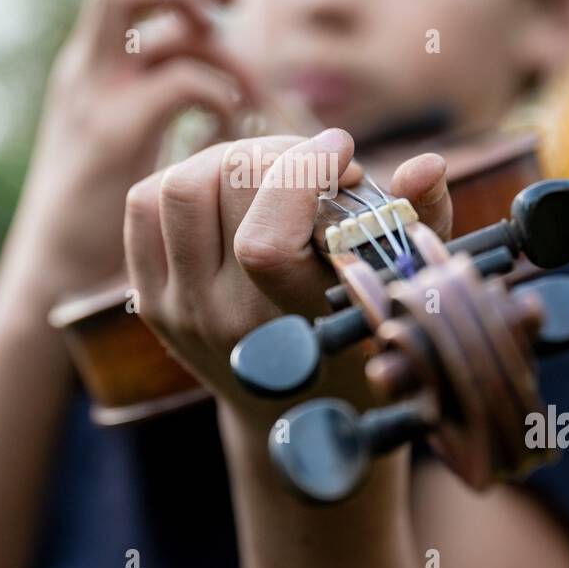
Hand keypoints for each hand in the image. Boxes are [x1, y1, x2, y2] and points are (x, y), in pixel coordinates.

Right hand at [3, 0, 262, 304]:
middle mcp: (85, 71)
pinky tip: (228, 130)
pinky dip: (218, 93)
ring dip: (208, 32)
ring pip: (140, 10)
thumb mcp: (130, 142)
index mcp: (90, 69)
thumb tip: (230, 76)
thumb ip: (163, 100)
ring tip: (245, 85)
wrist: (56, 278)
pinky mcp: (113, 135)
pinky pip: (181, 81)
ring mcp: (93, 98)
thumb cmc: (105, 216)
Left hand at [123, 128, 452, 421]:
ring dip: (228, 159)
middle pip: (220, 191)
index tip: (343, 151)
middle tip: (314, 160)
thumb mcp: (401, 287)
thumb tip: (425, 163)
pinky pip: (143, 206)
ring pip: (175, 188)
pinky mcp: (149, 299)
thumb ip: (419, 223)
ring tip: (272, 170)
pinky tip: (231, 189)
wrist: (295, 416)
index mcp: (293, 326)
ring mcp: (178, 311)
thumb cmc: (360, 339)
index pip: (265, 242)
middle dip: (276, 152)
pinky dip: (184, 179)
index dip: (301, 174)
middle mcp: (225, 322)